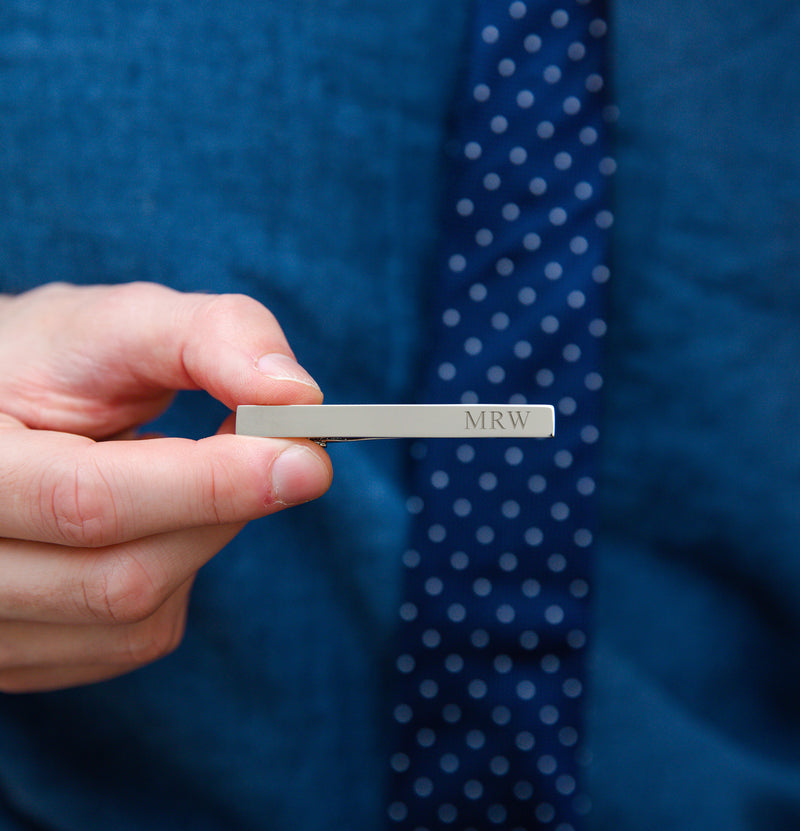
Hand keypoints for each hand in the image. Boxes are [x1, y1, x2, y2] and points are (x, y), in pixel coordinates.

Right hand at [0, 282, 331, 691]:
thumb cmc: (53, 364)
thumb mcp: (120, 325)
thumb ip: (210, 338)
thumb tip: (298, 395)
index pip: (87, 501)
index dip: (210, 485)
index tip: (306, 457)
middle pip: (120, 578)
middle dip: (218, 512)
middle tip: (269, 455)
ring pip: (133, 619)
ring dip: (199, 542)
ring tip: (189, 478)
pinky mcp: (21, 654)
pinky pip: (131, 640)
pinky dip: (176, 576)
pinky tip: (159, 524)